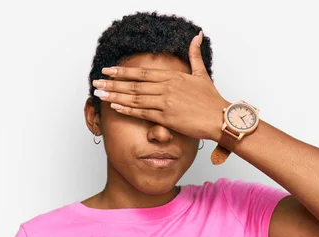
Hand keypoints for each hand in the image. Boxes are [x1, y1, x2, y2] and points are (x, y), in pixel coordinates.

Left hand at [92, 31, 229, 141]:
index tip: (108, 70)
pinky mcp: (167, 118)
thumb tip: (197, 36)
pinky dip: (128, 110)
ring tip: (100, 94)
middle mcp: (167, 88)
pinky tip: (116, 107)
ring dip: (116, 96)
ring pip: (135, 98)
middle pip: (134, 85)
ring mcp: (166, 103)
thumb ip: (195, 55)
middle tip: (96, 82)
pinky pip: (143, 113)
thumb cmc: (212, 99)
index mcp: (173, 77)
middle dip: (113, 83)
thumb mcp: (202, 74)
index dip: (123, 71)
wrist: (221, 118)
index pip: (142, 73)